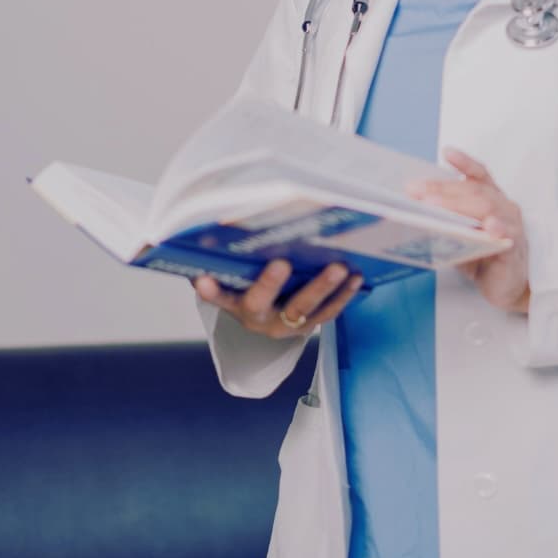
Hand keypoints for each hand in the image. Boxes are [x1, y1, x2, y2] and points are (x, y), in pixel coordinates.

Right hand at [193, 261, 362, 337]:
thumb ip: (223, 261)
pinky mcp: (311, 323)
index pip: (220, 299)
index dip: (211, 292)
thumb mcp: (233, 275)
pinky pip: (328, 312)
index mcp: (236, 305)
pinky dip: (343, 295)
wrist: (268, 316)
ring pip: (304, 310)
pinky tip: (356, 276)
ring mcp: (287, 325)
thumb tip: (201, 232)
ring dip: (322, 289)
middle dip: (272, 284)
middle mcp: (260, 319)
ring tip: (340, 268)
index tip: (202, 280)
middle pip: (265, 304)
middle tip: (281, 263)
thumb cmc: (248, 284)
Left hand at [407, 148, 529, 313]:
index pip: (479, 175)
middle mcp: (504, 207)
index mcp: (491, 200)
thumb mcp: (462, 237)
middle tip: (417, 191)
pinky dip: (498, 228)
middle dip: (442, 189)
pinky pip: (507, 234)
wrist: (508, 288)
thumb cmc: (484, 259)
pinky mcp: (516, 246)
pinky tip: (489, 228)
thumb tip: (416, 215)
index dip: (464, 162)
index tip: (446, 152)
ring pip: (487, 207)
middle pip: (474, 191)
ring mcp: (512, 225)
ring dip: (458, 205)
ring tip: (436, 205)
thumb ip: (448, 224)